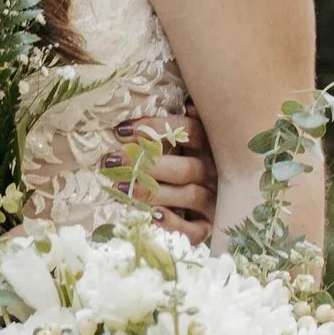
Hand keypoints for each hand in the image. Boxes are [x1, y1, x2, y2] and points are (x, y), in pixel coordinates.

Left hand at [114, 111, 216, 242]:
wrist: (221, 204)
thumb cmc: (187, 165)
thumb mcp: (188, 144)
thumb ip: (183, 128)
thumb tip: (190, 104)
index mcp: (209, 147)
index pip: (189, 131)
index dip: (156, 129)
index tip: (120, 131)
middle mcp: (214, 173)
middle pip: (185, 167)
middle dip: (147, 163)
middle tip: (112, 161)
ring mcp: (214, 201)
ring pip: (189, 194)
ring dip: (154, 192)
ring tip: (121, 187)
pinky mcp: (208, 227)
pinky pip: (194, 229)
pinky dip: (174, 224)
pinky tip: (153, 217)